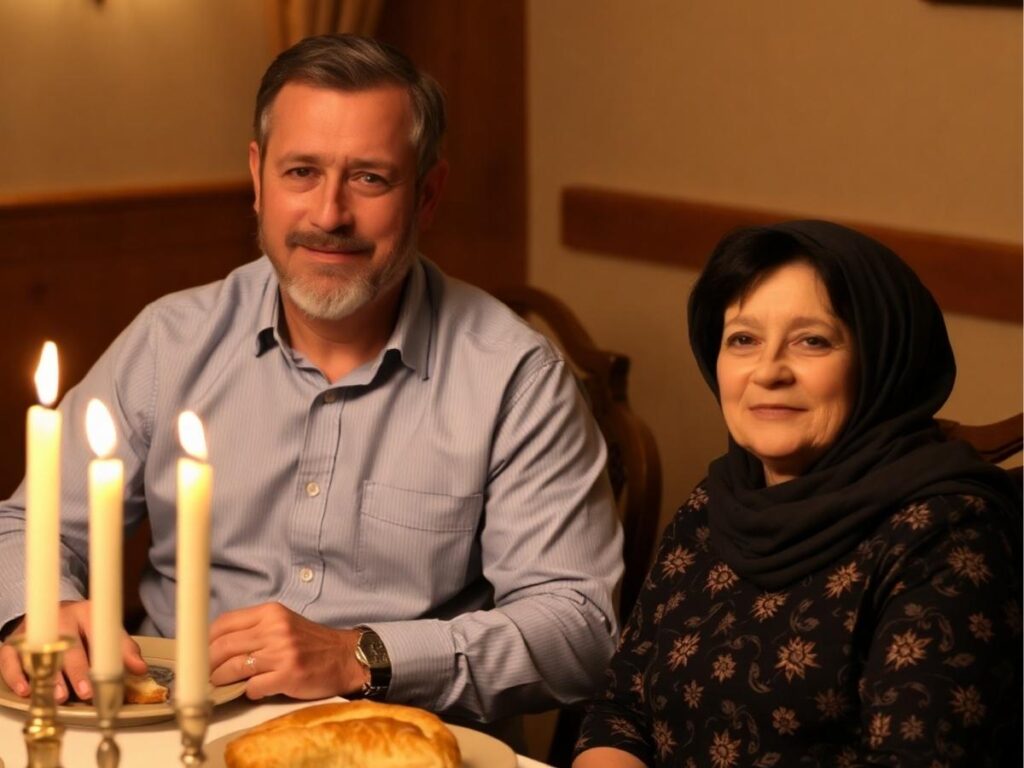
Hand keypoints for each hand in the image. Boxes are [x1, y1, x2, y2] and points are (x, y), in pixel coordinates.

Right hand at [0, 600, 147, 702]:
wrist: (47, 613)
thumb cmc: (81, 629)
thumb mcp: (105, 632)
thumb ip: (123, 650)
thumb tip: (141, 669)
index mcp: (87, 613)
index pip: (98, 632)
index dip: (103, 656)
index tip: (106, 680)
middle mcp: (61, 619)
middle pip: (67, 645)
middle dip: (77, 671)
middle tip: (84, 692)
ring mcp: (36, 630)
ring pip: (39, 654)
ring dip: (49, 677)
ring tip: (59, 697)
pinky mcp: (13, 643)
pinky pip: (11, 659)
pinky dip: (17, 676)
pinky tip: (26, 691)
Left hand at [208, 602, 367, 699]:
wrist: (344, 657)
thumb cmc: (310, 643)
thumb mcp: (283, 623)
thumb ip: (253, 629)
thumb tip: (215, 646)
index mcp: (271, 613)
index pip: (224, 623)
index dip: (205, 641)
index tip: (199, 653)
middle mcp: (275, 629)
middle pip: (223, 646)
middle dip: (207, 664)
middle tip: (204, 674)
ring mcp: (282, 652)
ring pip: (234, 667)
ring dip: (222, 680)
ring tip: (222, 684)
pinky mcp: (288, 675)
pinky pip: (253, 687)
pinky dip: (247, 691)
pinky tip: (252, 690)